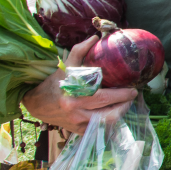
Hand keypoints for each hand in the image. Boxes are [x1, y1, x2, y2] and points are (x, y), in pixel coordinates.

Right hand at [21, 36, 138, 131]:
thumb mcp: (66, 65)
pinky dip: (109, 122)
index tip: (133, 89)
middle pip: (107, 114)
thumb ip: (80, 50)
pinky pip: (98, 130)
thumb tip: (96, 37)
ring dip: (119, 115)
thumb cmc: (54, 83)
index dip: (121, 95)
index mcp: (74, 96)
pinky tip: (114, 112)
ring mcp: (77, 124)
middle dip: (124, 106)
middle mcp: (76, 113)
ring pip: (105, 125)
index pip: (103, 98)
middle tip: (132, 96)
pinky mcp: (78, 131)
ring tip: (125, 104)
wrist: (38, 104)